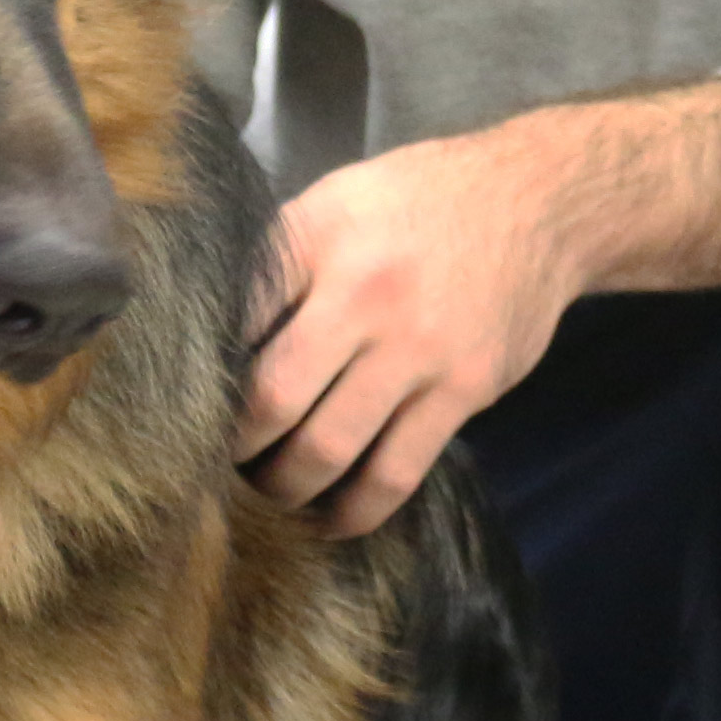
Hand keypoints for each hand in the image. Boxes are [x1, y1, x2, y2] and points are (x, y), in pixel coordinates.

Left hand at [239, 80, 720, 536]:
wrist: (535, 203)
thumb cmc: (417, 201)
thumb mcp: (336, 201)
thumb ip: (280, 264)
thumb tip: (215, 333)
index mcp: (319, 239)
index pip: (238, 320)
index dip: (203, 374)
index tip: (185, 405)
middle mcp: (365, 295)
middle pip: (273, 398)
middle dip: (235, 447)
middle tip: (217, 463)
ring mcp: (419, 349)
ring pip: (331, 447)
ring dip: (287, 487)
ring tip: (268, 495)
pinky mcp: (465, 390)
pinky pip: (397, 471)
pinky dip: (356, 509)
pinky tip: (331, 520)